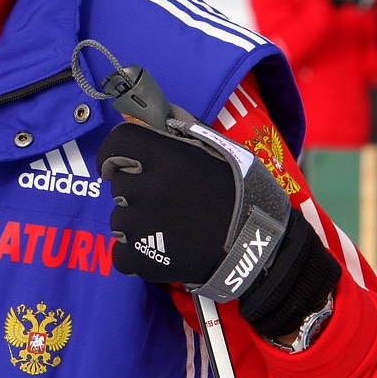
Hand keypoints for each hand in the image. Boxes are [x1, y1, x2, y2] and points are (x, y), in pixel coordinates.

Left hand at [97, 120, 338, 337]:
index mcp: (170, 158)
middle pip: (120, 184)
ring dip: (137, 223)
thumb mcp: (220, 151)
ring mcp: (146, 227)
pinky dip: (136, 254)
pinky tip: (161, 251)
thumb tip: (140, 117)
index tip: (119, 163)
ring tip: (170, 228)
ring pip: (120, 219)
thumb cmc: (245, 195)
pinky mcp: (146, 260)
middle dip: (136, 190)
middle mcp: (152, 188)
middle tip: (165, 200)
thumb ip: (179, 133)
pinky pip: (121, 253)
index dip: (113, 152)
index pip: (118, 142)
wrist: (265, 250)